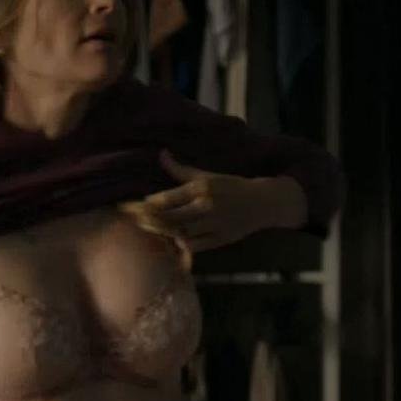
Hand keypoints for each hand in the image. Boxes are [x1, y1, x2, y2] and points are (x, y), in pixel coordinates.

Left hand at [141, 148, 276, 251]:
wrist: (262, 202)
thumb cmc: (231, 186)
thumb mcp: (207, 175)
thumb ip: (181, 170)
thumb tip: (161, 154)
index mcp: (202, 188)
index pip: (167, 198)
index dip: (149, 204)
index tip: (138, 205)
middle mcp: (207, 206)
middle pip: (171, 218)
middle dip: (151, 220)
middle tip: (138, 220)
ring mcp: (214, 224)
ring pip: (181, 233)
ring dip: (164, 233)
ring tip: (152, 229)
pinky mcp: (221, 239)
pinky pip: (196, 246)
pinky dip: (182, 245)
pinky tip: (173, 241)